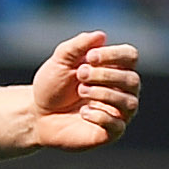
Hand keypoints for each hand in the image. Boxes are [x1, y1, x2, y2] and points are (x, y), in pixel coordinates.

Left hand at [21, 30, 141, 152]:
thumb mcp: (59, 62)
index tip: (89, 57)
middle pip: (132, 79)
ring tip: (80, 91)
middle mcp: (123, 90)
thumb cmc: (52, 86)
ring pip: (129, 102)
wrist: (36, 114)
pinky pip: (117, 125)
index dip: (113, 55)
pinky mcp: (110, 132)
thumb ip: (77, 46)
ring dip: (103, 94)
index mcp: (115, 68)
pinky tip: (83, 112)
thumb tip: (101, 36)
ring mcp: (119, 112)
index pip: (131, 56)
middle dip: (104, 75)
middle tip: (80, 75)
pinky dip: (100, 116)